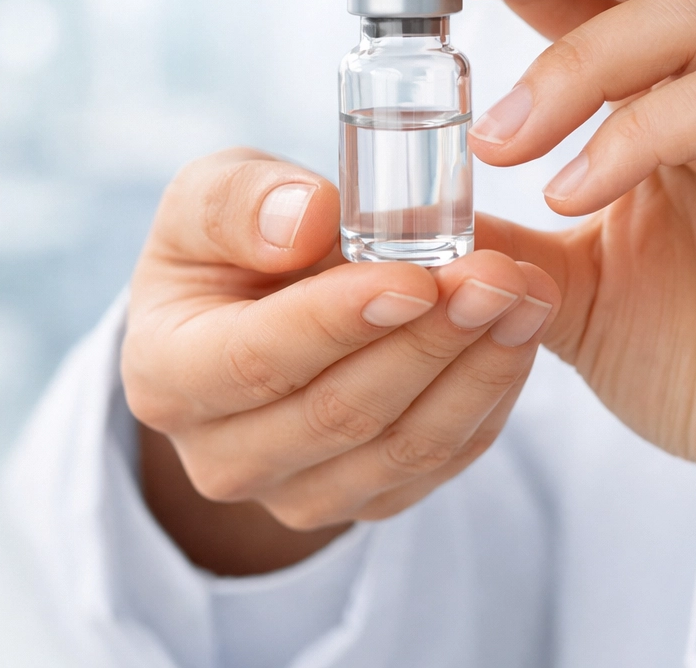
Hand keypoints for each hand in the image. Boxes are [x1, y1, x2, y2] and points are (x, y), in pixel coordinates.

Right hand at [123, 149, 558, 573]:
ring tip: (528, 296)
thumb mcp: (211, 199)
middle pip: (341, 413)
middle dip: (430, 340)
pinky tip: (519, 334)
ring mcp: (298, 491)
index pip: (255, 359)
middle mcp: (224, 455)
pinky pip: (439, 462)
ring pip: (402, 447)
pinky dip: (488, 396)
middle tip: (499, 276)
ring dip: (476, 370)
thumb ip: (240, 202)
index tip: (416, 277)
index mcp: (168, 375)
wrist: (248, 314)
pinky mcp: (366, 497)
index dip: (340, 319)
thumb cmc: (231, 245)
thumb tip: (305, 221)